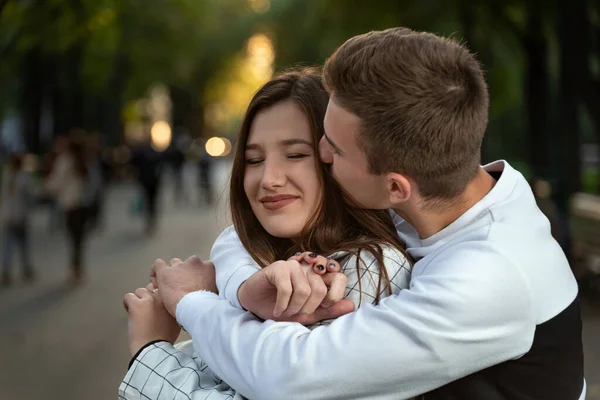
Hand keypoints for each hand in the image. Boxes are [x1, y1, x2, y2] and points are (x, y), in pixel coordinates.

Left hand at [123, 283, 180, 357]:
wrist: (153, 348)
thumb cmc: (165, 339)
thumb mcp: (176, 323)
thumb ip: (172, 311)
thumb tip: (167, 307)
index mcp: (172, 301)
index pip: (164, 289)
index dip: (158, 296)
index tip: (155, 304)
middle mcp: (162, 297)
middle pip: (152, 288)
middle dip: (148, 297)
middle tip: (146, 309)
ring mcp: (150, 299)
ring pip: (140, 291)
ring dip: (138, 300)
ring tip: (138, 312)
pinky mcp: (137, 305)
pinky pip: (128, 297)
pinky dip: (127, 304)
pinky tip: (130, 313)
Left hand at [150, 256, 217, 316]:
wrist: (195, 308)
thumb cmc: (208, 304)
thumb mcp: (217, 292)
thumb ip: (213, 285)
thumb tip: (211, 290)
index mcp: (208, 267)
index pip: (202, 267)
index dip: (197, 276)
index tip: (194, 286)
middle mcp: (195, 262)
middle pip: (188, 265)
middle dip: (186, 273)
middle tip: (184, 288)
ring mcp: (179, 266)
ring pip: (174, 264)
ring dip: (172, 273)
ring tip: (169, 286)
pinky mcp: (165, 272)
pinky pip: (158, 265)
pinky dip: (155, 271)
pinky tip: (155, 282)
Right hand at [238, 258, 353, 324]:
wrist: (256, 304)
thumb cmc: (284, 307)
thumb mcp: (308, 313)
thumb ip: (329, 309)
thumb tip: (352, 306)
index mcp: (321, 275)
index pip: (340, 277)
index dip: (334, 296)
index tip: (321, 306)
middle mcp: (310, 267)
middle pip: (321, 289)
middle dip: (308, 308)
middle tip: (298, 313)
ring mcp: (294, 265)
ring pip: (304, 290)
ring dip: (293, 308)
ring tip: (285, 312)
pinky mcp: (278, 266)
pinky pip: (287, 289)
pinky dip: (282, 305)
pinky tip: (277, 309)